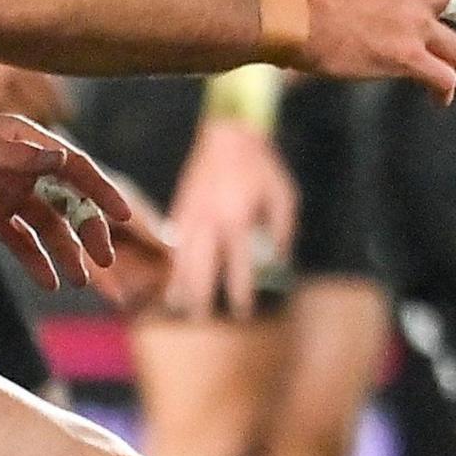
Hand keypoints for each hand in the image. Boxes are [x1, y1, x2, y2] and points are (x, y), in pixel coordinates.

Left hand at [0, 106, 168, 303]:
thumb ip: (16, 158)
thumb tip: (63, 161)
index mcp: (26, 143)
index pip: (75, 169)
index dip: (101, 192)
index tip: (124, 217)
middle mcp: (23, 168)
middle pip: (69, 201)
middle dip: (89, 231)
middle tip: (102, 261)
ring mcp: (5, 192)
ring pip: (48, 225)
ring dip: (65, 252)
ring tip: (78, 282)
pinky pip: (19, 240)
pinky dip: (34, 260)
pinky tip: (48, 282)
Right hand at [163, 116, 299, 319]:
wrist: (230, 134)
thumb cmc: (262, 167)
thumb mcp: (284, 198)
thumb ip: (283, 231)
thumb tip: (282, 261)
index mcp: (237, 220)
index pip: (238, 267)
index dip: (240, 292)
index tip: (243, 312)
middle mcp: (209, 221)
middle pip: (201, 269)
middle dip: (201, 297)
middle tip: (203, 320)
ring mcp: (190, 214)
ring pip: (180, 258)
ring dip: (181, 285)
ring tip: (180, 308)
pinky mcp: (180, 207)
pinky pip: (172, 242)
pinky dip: (172, 263)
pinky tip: (172, 277)